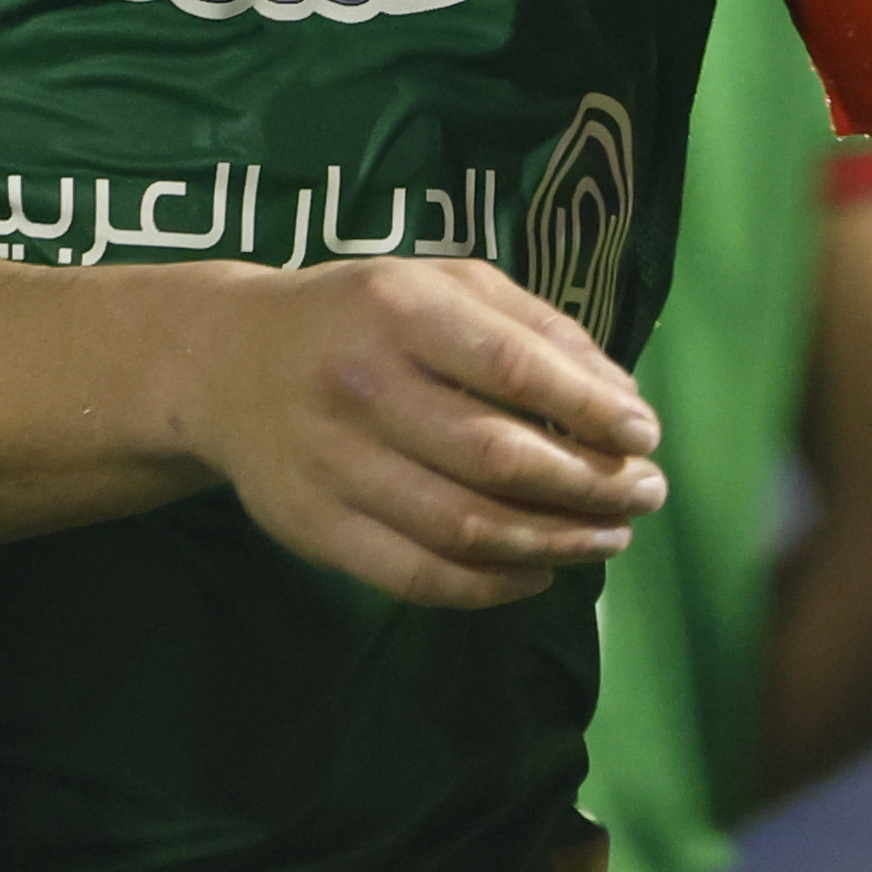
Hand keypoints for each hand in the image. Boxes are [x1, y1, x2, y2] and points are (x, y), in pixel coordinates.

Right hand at [175, 258, 667, 610]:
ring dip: (555, 542)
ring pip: (463, 528)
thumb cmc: (363, 315)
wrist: (226, 362)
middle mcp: (359, 387)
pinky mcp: (314, 529)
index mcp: (398, 310)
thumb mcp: (445, 283)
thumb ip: (536, 329)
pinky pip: (418, 577)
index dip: (591, 409)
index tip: (645, 435)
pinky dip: (492, 587)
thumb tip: (622, 399)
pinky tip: (538, 573)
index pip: (512, 368)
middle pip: (496, 457)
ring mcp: (331, 466)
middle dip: (590, 484)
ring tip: (609, 536)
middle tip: (645, 494)